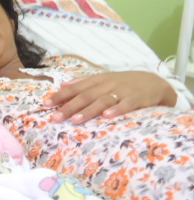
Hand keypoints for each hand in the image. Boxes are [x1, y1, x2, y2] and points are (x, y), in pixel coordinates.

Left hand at [44, 71, 176, 123]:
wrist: (153, 82)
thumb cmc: (123, 83)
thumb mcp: (102, 79)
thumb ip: (82, 83)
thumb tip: (62, 85)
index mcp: (96, 81)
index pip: (75, 88)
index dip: (60, 96)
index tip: (46, 104)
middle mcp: (106, 85)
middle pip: (85, 96)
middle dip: (69, 107)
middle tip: (55, 118)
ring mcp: (121, 92)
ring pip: (102, 101)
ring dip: (88, 111)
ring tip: (75, 120)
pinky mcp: (136, 99)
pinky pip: (125, 105)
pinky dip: (116, 110)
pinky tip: (107, 117)